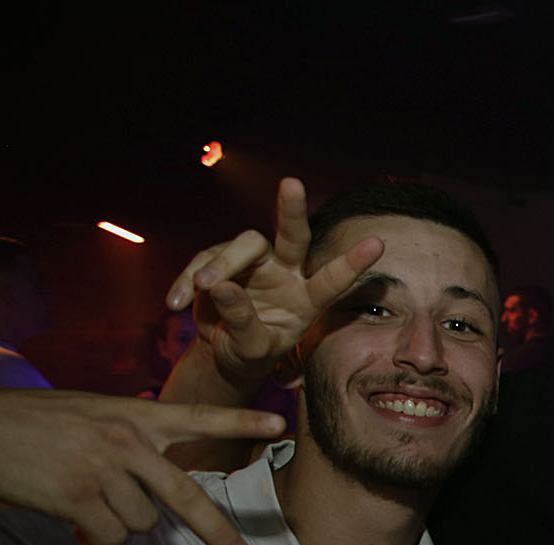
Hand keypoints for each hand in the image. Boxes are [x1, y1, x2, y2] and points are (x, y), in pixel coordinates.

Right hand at [0, 388, 284, 544]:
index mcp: (133, 414)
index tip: (279, 424)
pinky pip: (111, 538)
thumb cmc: (31, 422)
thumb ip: (130, 440)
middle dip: (218, 532)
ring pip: (142, 524)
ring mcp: (103, 470)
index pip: (197, 416)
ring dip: (120, 524)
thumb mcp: (90, 413)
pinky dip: (98, 539)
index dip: (239, 422)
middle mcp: (126, 440)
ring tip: (87, 500)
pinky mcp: (78, 498)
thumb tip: (154, 493)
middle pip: (186, 496)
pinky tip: (76, 520)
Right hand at [163, 177, 383, 389]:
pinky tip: (175, 302)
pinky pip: (203, 260)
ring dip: (220, 265)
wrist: (223, 353)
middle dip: (292, 210)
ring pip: (241, 246)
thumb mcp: (251, 349)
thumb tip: (222, 286)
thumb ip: (243, 321)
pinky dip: (186, 280)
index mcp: (307, 298)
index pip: (333, 279)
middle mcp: (286, 272)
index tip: (378, 243)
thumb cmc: (250, 352)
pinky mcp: (221, 261)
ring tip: (204, 288)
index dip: (353, 262)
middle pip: (292, 236)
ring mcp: (255, 263)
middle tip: (292, 183)